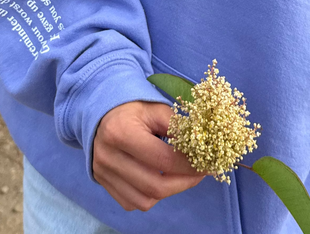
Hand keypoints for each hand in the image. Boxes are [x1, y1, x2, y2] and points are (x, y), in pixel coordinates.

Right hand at [93, 100, 207, 211]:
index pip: (163, 159)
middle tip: (200, 173)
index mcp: (121, 133)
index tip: (207, 163)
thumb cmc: (133, 108)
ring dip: (169, 192)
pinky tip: (162, 180)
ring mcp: (103, 174)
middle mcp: (108, 157)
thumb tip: (202, 147)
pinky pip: (132, 203)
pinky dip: (151, 196)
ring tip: (183, 177)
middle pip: (154, 185)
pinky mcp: (103, 183)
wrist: (102, 113)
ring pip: (144, 200)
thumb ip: (177, 127)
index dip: (189, 165)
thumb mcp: (156, 108)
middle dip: (184, 183)